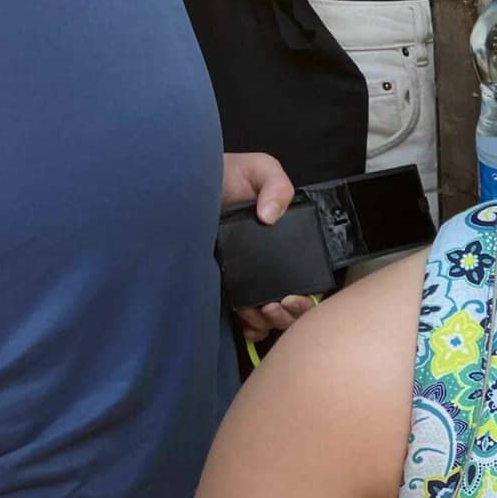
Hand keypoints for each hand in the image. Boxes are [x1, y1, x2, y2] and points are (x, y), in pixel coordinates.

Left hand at [218, 154, 317, 342]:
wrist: (189, 181)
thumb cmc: (228, 176)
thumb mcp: (260, 169)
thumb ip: (277, 185)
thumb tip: (271, 215)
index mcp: (287, 248)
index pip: (306, 283)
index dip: (305, 300)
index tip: (291, 296)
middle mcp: (269, 269)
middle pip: (291, 309)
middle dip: (288, 315)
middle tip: (275, 305)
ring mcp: (247, 282)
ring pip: (269, 320)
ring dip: (269, 322)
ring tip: (258, 309)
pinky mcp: (224, 288)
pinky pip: (243, 321)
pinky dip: (249, 328)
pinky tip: (243, 319)